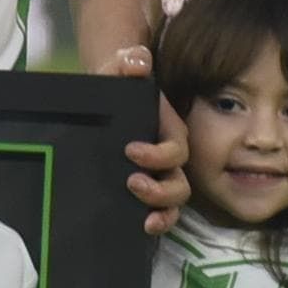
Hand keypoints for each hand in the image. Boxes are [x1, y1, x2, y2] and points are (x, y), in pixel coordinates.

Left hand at [112, 44, 185, 232]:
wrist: (108, 93)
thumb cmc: (119, 80)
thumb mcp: (123, 66)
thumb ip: (131, 61)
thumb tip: (138, 61)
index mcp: (169, 131)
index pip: (175, 150)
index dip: (158, 155)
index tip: (130, 150)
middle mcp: (169, 157)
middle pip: (179, 183)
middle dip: (160, 190)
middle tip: (131, 182)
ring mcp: (159, 175)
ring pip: (174, 201)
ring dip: (161, 210)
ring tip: (141, 217)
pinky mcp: (145, 188)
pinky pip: (159, 210)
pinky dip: (157, 222)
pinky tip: (141, 226)